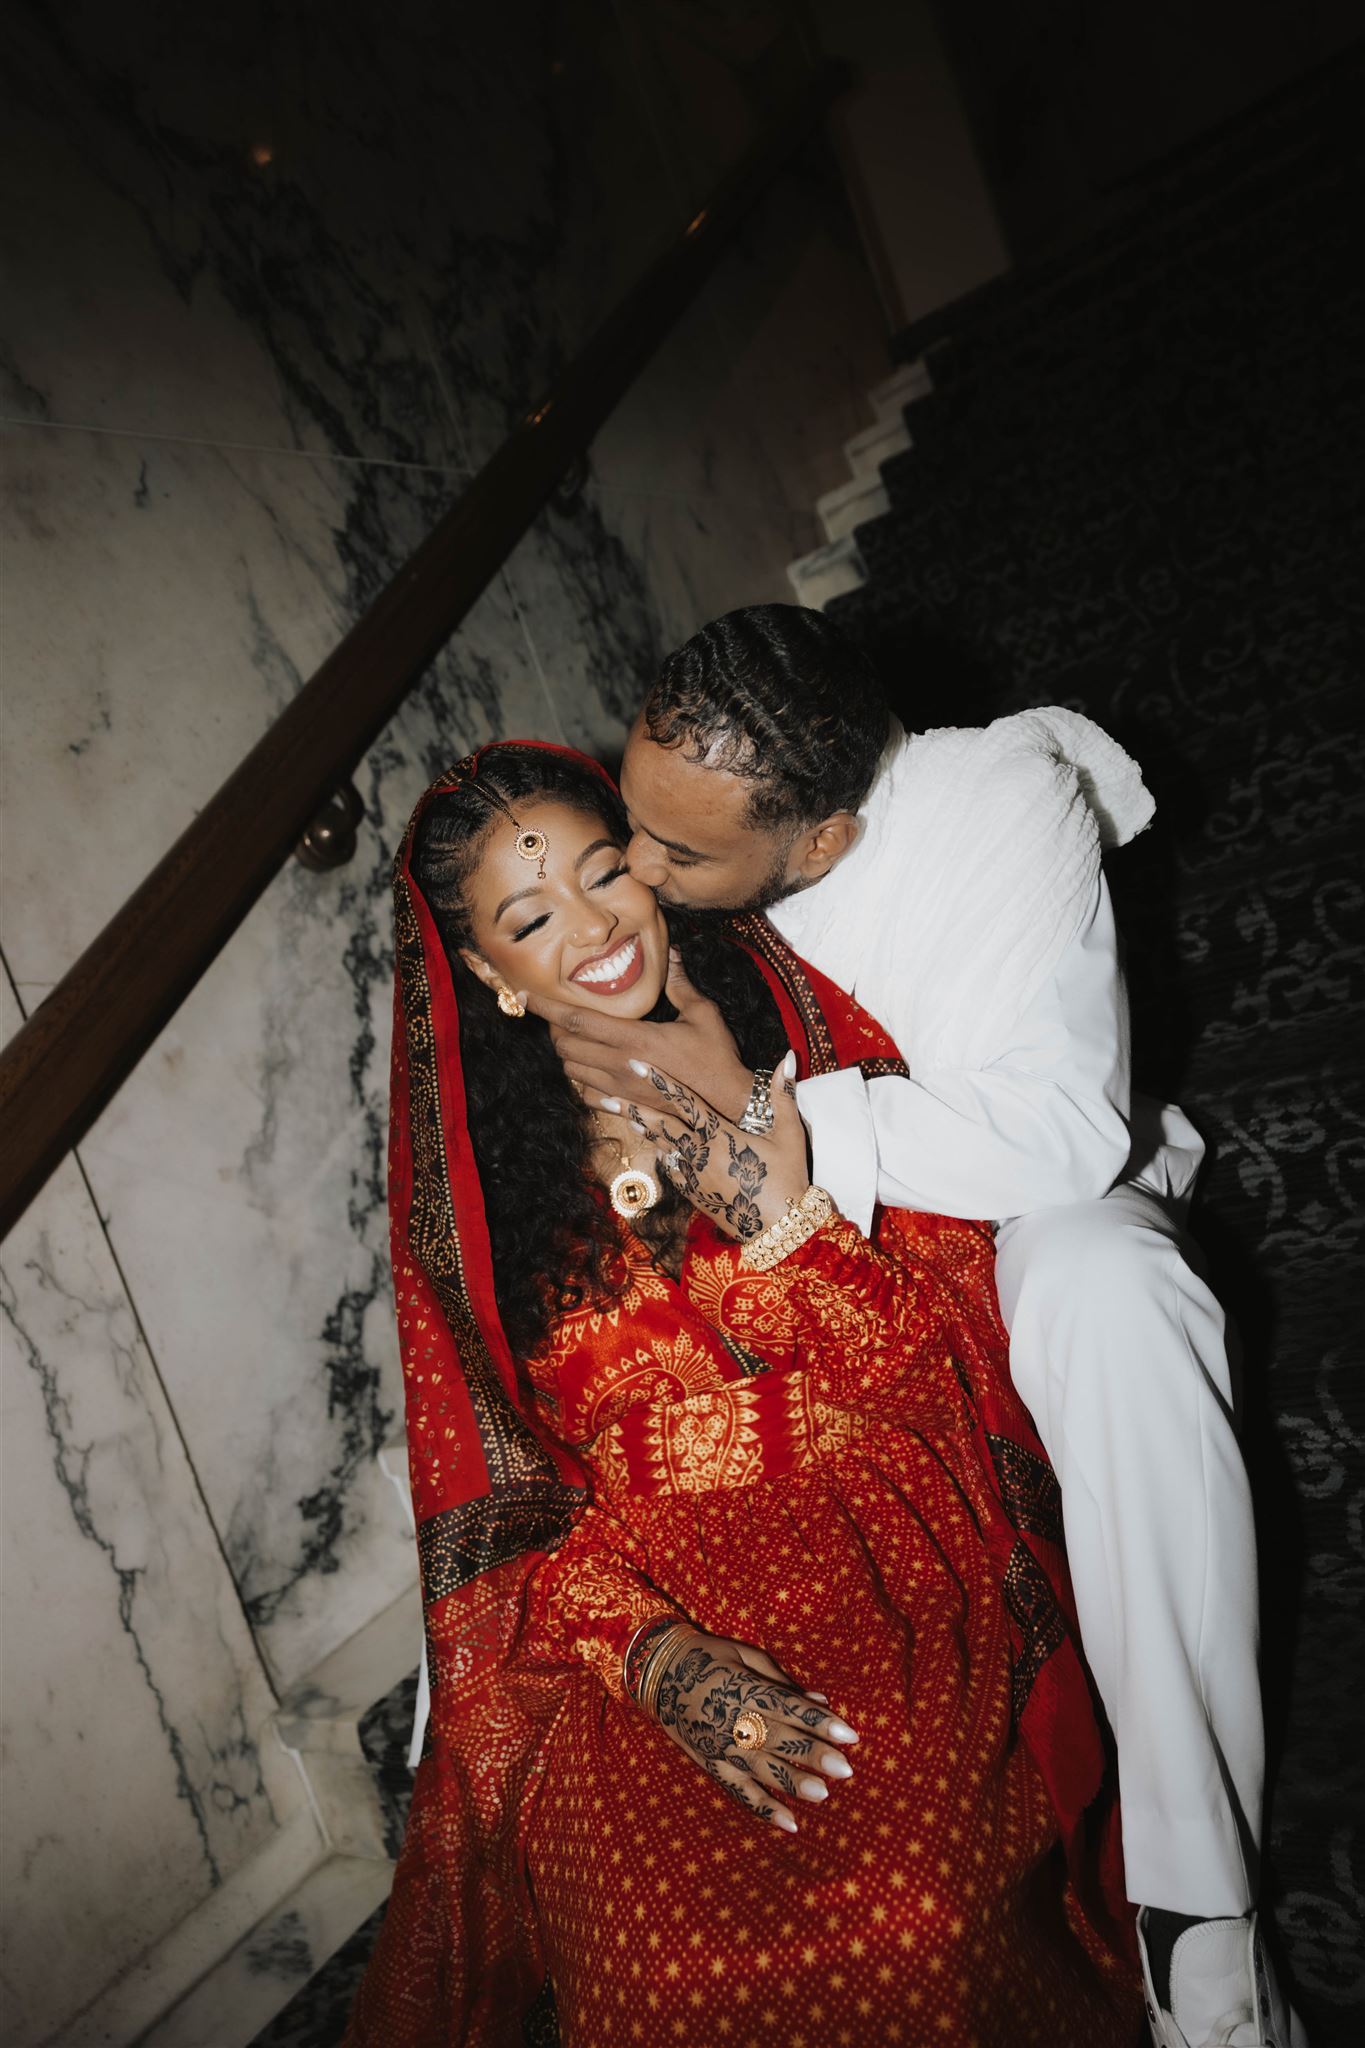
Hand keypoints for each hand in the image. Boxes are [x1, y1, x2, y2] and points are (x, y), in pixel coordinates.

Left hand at [521, 950, 753, 1123]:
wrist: (728, 1105)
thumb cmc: (717, 1057)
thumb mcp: (702, 1014)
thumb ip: (680, 984)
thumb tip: (670, 953)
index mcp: (634, 1038)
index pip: (577, 1021)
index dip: (546, 1007)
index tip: (526, 995)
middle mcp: (620, 1064)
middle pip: (565, 1045)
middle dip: (555, 1028)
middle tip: (561, 1014)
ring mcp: (620, 1089)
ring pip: (571, 1070)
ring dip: (567, 1051)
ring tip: (576, 1037)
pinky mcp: (625, 1106)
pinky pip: (586, 1094)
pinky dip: (581, 1078)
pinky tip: (592, 1066)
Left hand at [614, 1049, 809, 1241]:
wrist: (780, 1228)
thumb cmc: (788, 1177)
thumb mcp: (789, 1134)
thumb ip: (783, 1095)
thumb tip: (788, 1058)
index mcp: (719, 1134)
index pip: (684, 1100)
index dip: (659, 1080)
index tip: (636, 1064)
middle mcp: (700, 1153)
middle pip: (660, 1125)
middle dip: (632, 1108)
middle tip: (605, 1096)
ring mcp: (694, 1176)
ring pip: (661, 1147)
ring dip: (642, 1129)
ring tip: (621, 1115)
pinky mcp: (694, 1194)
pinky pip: (672, 1169)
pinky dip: (662, 1155)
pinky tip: (656, 1148)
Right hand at [643, 1624, 857, 1832]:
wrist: (658, 1674)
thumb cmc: (708, 1656)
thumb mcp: (744, 1655)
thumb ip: (781, 1681)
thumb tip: (820, 1698)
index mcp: (744, 1689)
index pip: (789, 1708)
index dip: (819, 1721)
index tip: (850, 1734)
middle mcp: (733, 1722)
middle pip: (779, 1740)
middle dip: (813, 1755)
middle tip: (846, 1768)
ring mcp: (720, 1748)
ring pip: (762, 1769)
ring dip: (793, 1783)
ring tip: (824, 1794)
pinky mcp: (712, 1767)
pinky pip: (739, 1792)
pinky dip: (764, 1809)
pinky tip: (790, 1823)